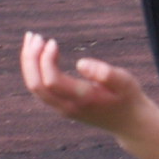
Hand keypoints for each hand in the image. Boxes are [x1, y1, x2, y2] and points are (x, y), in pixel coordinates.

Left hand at [20, 32, 151, 135]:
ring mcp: (62, 108)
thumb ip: (106, 73)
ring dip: (29, 63)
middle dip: (31, 59)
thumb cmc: (128, 97)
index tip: (52, 41)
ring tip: (31, 39)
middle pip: (36, 85)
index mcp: (82, 99)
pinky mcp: (61, 105)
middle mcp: (67, 107)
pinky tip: (37, 54)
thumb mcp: (125, 82)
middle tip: (34, 35)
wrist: (129, 122)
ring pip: (34, 87)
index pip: (51, 82)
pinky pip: (39, 88)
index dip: (46, 61)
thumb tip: (80, 62)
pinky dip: (34, 69)